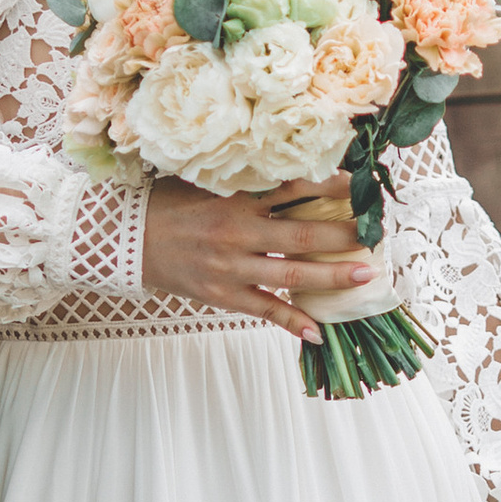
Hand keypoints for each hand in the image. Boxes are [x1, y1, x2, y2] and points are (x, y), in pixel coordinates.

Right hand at [141, 173, 373, 344]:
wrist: (124, 239)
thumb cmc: (167, 204)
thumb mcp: (205, 180)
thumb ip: (246, 178)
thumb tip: (292, 170)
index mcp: (235, 197)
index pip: (295, 188)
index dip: (332, 188)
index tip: (361, 186)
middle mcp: (238, 232)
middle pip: (304, 235)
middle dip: (346, 236)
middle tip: (376, 235)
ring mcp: (231, 267)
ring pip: (293, 275)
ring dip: (332, 277)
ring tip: (365, 275)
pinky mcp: (222, 295)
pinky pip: (265, 309)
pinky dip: (293, 322)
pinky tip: (319, 331)